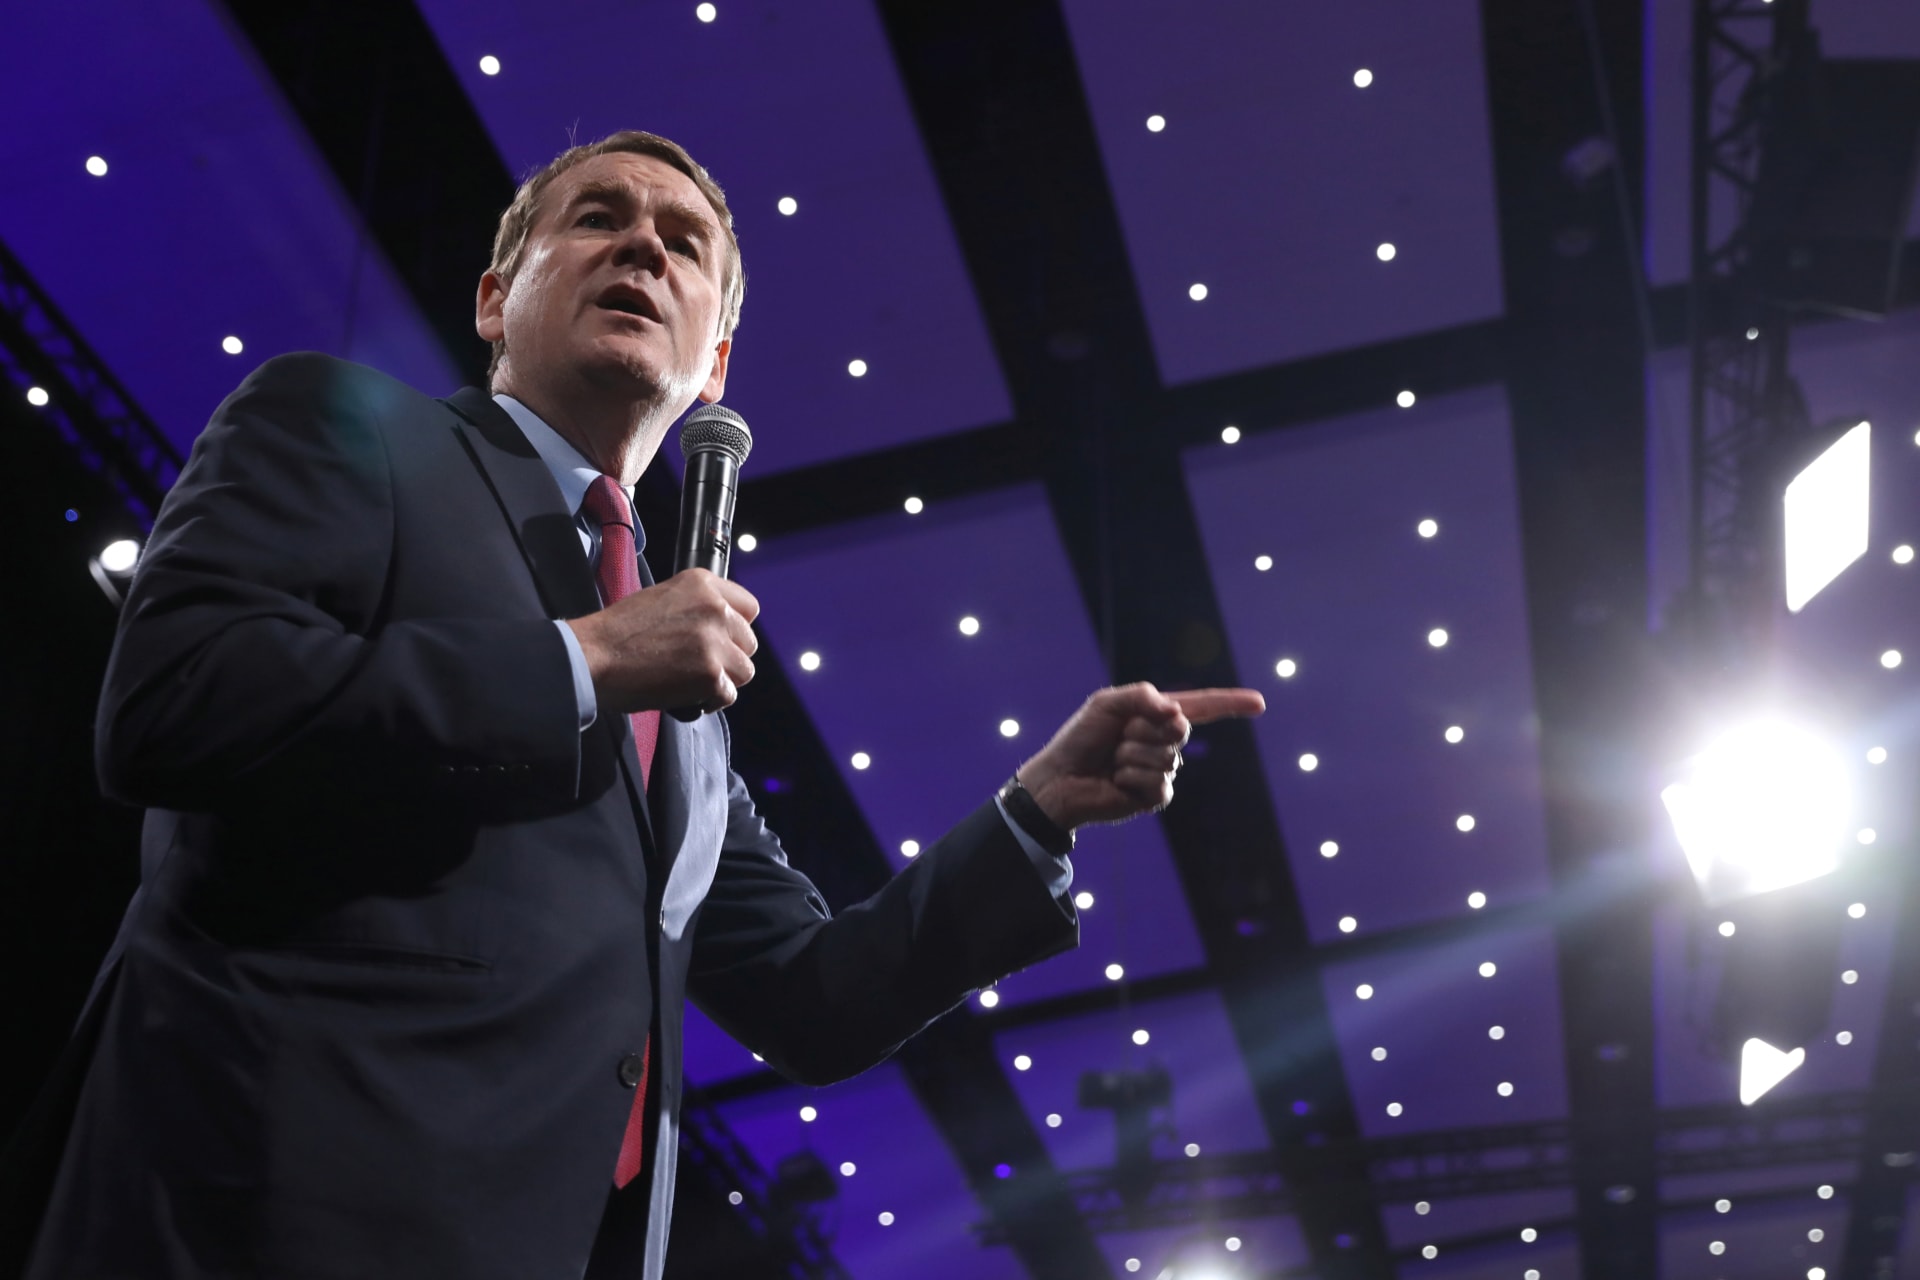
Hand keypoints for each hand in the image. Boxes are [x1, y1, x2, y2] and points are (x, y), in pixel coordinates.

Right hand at [566, 569, 759, 715]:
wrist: (593, 656)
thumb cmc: (619, 632)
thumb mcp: (663, 598)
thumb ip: (697, 606)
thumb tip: (720, 626)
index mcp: (703, 584)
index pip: (749, 607)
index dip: (735, 628)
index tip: (721, 639)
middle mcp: (715, 608)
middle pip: (748, 642)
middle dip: (728, 657)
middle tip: (697, 664)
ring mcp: (714, 642)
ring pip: (744, 670)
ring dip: (721, 680)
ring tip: (690, 682)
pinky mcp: (710, 674)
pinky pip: (728, 695)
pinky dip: (709, 701)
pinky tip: (685, 696)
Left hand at [1017, 682, 1265, 828]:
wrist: (1060, 778)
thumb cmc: (1081, 738)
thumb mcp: (1107, 704)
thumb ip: (1142, 697)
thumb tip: (1177, 712)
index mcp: (1156, 715)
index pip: (1201, 707)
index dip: (1230, 704)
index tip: (1259, 703)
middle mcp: (1163, 742)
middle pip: (1181, 729)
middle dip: (1145, 729)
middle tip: (1118, 737)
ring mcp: (1161, 770)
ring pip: (1167, 758)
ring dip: (1132, 756)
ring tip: (1113, 761)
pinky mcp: (1154, 796)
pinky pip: (1159, 784)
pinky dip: (1132, 778)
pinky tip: (1117, 782)